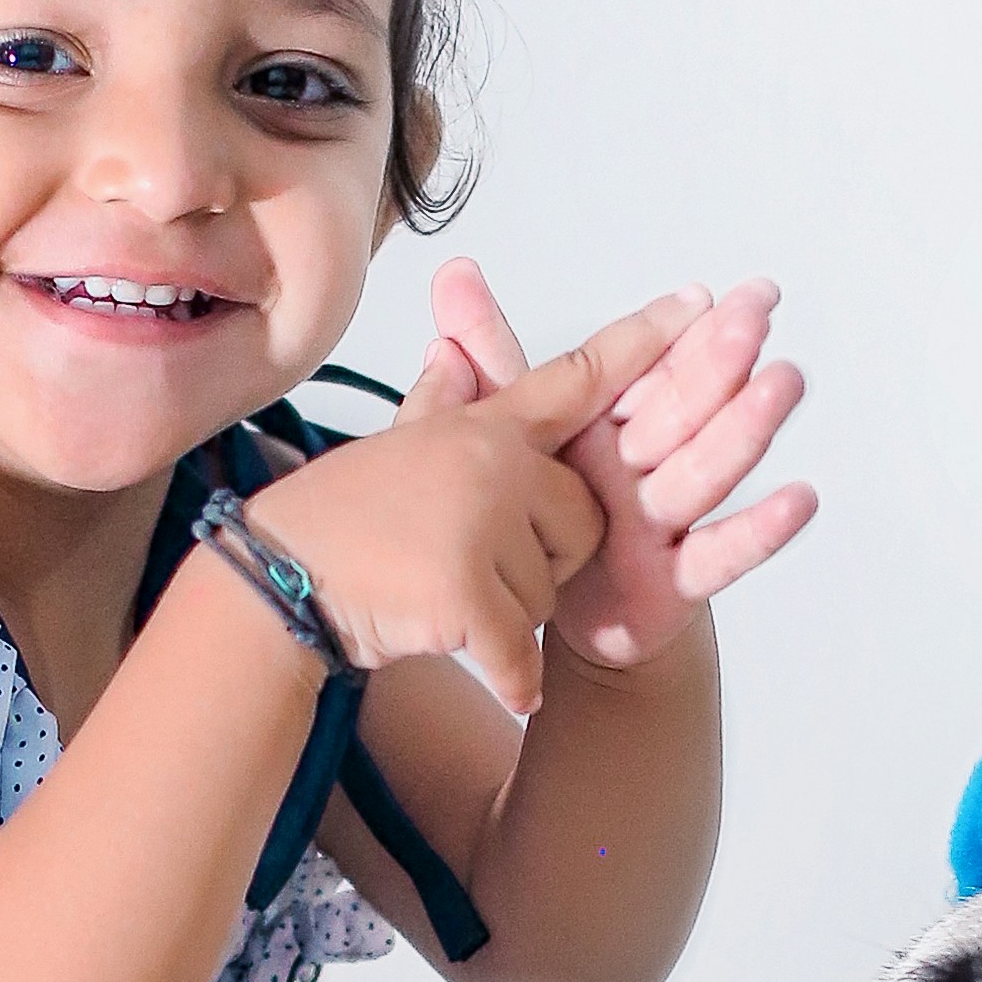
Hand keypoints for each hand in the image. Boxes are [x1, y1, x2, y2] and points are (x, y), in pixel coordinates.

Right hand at [243, 298, 685, 711]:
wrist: (278, 584)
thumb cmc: (337, 523)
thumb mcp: (395, 451)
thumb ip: (440, 405)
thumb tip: (449, 354)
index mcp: (482, 428)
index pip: (577, 381)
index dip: (644, 345)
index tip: (703, 303)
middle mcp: (491, 462)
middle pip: (580, 524)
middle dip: (537, 562)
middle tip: (455, 562)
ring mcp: (481, 523)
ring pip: (552, 591)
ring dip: (506, 615)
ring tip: (436, 594)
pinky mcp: (471, 591)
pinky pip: (523, 653)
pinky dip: (508, 678)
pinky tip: (474, 671)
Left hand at [416, 256, 815, 672]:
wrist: (542, 614)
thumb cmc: (537, 514)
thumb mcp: (503, 429)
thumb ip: (489, 354)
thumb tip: (452, 276)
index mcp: (606, 422)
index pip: (649, 365)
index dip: (680, 328)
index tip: (716, 289)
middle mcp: (644, 463)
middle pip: (686, 405)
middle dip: (721, 359)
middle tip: (753, 314)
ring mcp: (666, 519)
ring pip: (708, 467)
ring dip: (747, 427)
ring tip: (784, 383)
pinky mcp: (677, 579)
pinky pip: (720, 553)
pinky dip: (758, 531)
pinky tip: (797, 500)